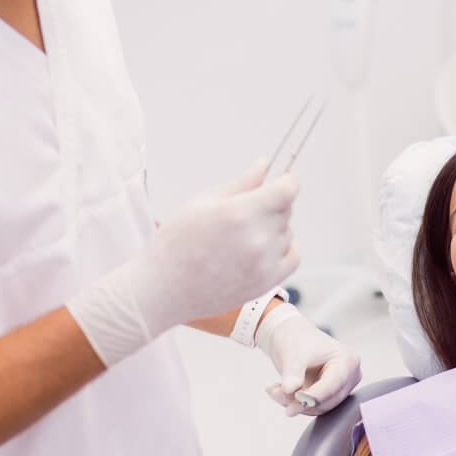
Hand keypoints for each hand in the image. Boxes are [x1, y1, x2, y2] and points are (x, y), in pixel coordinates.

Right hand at [68, 161, 298, 365]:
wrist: (162, 290)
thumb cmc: (174, 244)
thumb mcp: (202, 203)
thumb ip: (241, 183)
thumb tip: (264, 165)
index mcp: (238, 213)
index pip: (286, 190)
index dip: (288, 181)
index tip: (284, 178)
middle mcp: (256, 239)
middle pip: (285, 209)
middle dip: (272, 203)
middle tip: (245, 210)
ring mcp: (263, 264)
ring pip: (287, 232)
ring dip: (273, 227)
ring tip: (240, 235)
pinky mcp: (266, 283)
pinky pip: (292, 256)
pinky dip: (284, 248)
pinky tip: (264, 246)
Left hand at [256, 305, 361, 414]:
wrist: (292, 338)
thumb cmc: (296, 338)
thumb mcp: (292, 352)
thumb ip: (292, 371)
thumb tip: (290, 389)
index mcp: (347, 360)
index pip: (334, 384)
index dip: (315, 395)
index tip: (296, 400)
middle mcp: (349, 376)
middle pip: (328, 400)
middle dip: (299, 400)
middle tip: (275, 392)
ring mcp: (340, 388)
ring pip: (318, 407)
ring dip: (293, 402)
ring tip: (274, 389)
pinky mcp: (329, 397)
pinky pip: (312, 408)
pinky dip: (294, 403)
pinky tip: (279, 391)